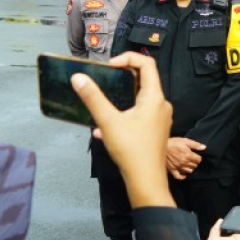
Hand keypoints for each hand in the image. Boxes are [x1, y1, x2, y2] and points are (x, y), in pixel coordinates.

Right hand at [72, 52, 174, 207]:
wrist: (146, 181)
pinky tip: (103, 130)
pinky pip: (138, 115)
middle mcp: (161, 105)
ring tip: (101, 105)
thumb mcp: (108, 121)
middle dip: (122, 78)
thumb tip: (78, 77)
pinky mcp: (155, 131)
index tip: (109, 66)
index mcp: (154, 97)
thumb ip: (93, 98)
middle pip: (143, 80)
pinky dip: (122, 115)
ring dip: (120, 98)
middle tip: (103, 81)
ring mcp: (159, 119)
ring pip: (139, 99)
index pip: (147, 64)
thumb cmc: (131, 150)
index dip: (128, 58)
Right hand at [166, 137, 205, 178]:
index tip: (195, 155)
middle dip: (194, 162)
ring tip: (188, 164)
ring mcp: (178, 167)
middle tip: (191, 159)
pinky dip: (182, 176)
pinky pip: (179, 177)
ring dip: (190, 168)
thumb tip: (204, 147)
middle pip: (195, 166)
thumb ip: (195, 145)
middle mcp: (184, 162)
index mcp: (188, 155)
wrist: (161, 146)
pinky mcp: (172, 170)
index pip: (199, 160)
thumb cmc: (173, 142)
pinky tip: (184, 174)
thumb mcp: (185, 141)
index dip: (198, 157)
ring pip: (189, 171)